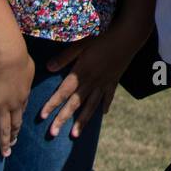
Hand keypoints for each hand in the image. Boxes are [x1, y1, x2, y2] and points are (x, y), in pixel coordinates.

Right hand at [0, 42, 33, 156]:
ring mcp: (2, 108)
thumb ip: (25, 71)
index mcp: (24, 93)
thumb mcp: (28, 65)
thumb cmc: (19, 57)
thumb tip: (24, 70)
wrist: (8, 59)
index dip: (19, 116)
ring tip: (5, 154)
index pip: (22, 108)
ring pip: (4, 129)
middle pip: (16, 122)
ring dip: (5, 142)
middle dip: (15, 134)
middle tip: (14, 145)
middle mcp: (15, 104)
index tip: (18, 122)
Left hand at [39, 17, 149, 138]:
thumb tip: (48, 68)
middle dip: (62, 119)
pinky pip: (108, 96)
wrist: (129, 36)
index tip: (42, 117)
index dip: (52, 104)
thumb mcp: (81, 43)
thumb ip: (65, 57)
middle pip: (74, 103)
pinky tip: (102, 114)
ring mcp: (104, 83)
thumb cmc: (103, 35)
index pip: (63, 92)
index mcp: (82, 72)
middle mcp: (92, 81)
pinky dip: (105, 106)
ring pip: (91, 106)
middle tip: (52, 134)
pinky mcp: (114, 80)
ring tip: (74, 135)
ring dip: (82, 121)